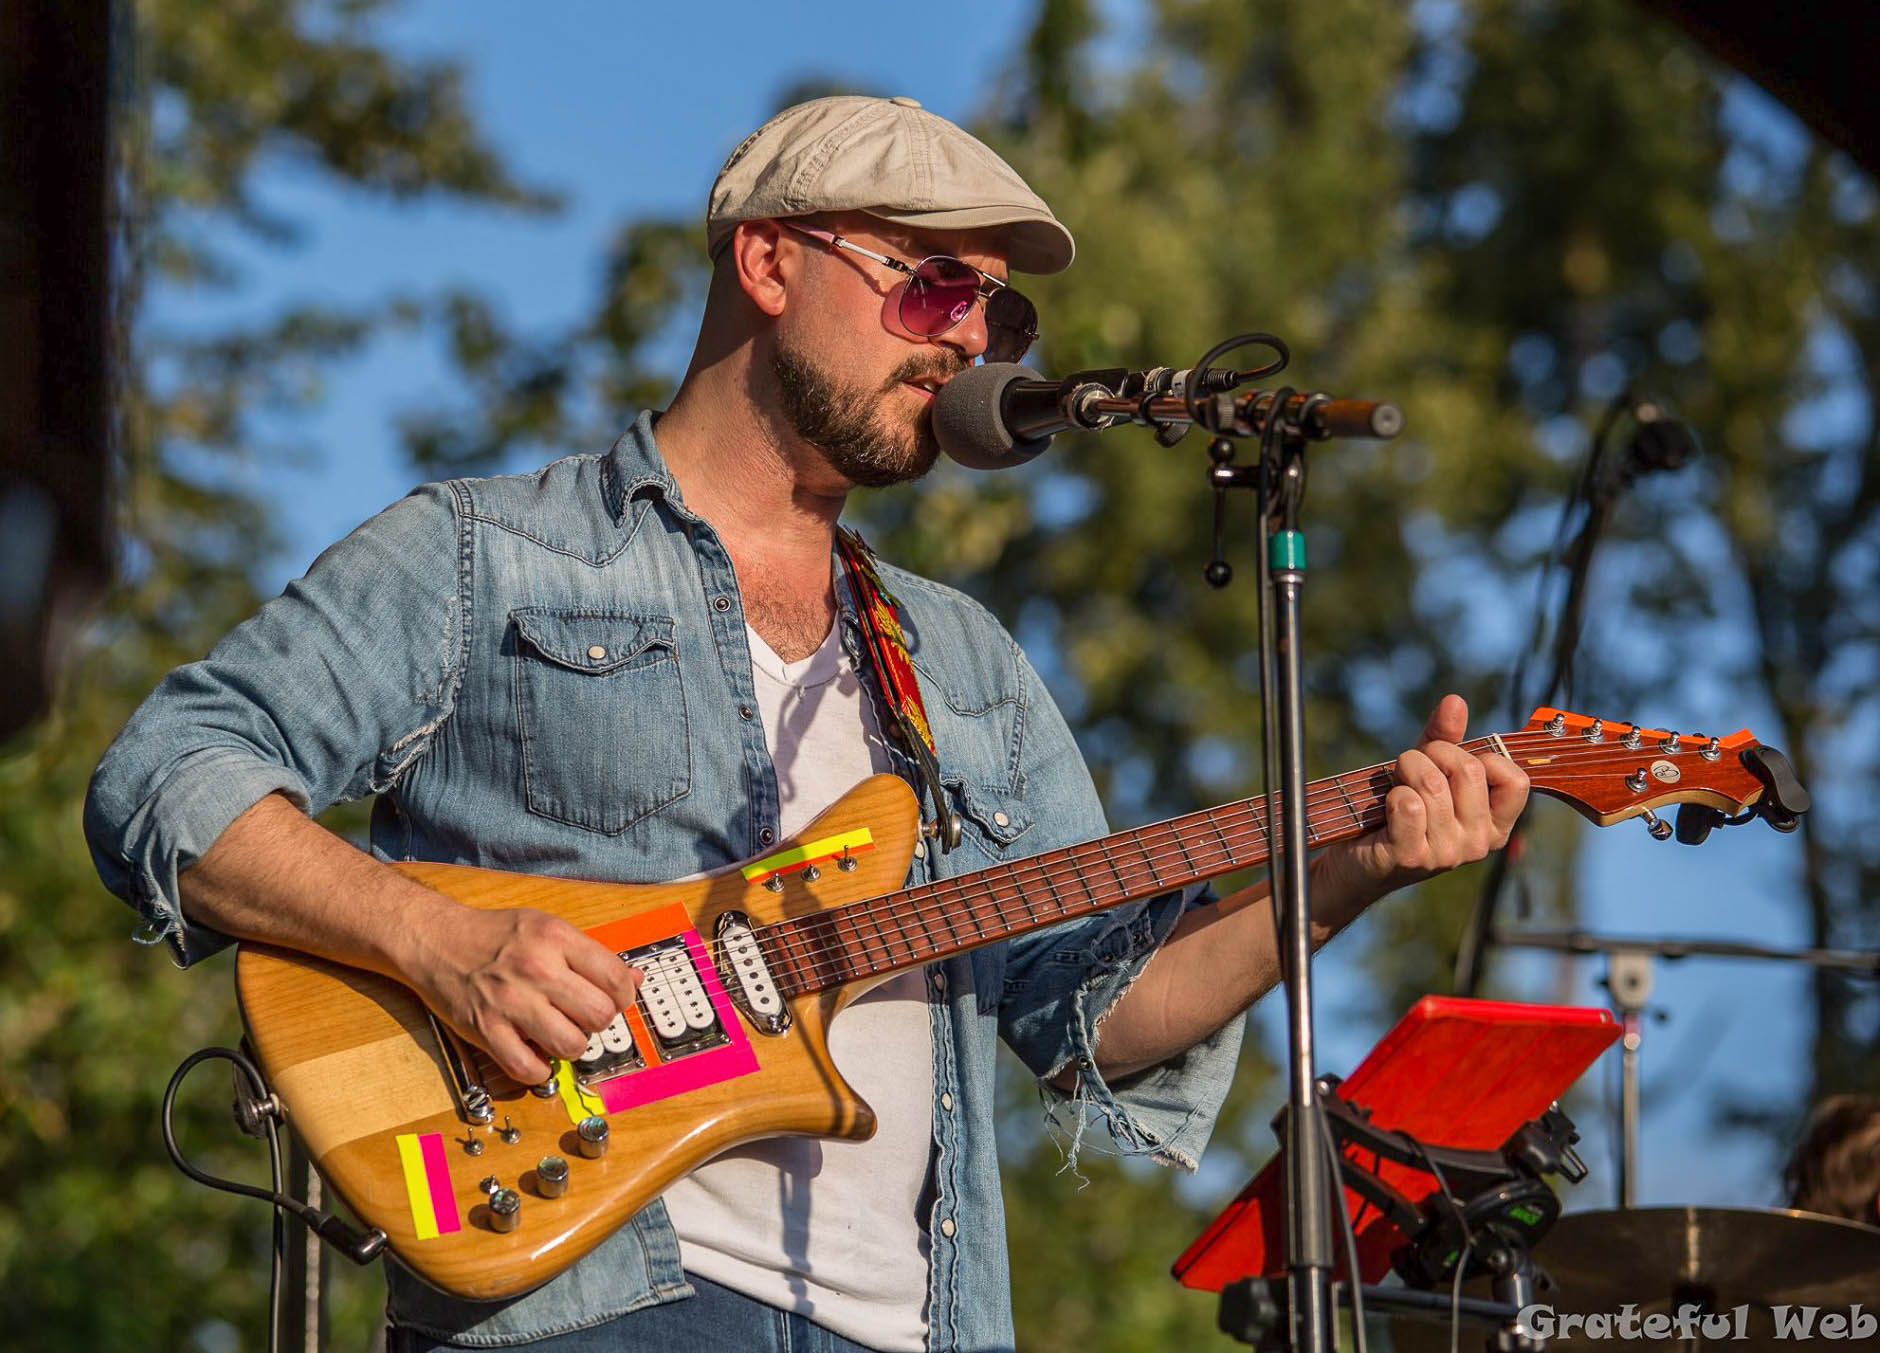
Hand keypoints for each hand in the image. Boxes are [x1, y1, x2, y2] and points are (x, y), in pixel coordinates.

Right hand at [401, 905, 641, 1085]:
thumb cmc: (496, 935)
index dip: (623, 997)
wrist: (437, 940)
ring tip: (559, 1033)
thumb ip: (591, 955)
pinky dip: (539, 1070)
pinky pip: (529, 1069)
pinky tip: (535, 1053)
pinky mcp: (487, 1030)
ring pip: (572, 1045)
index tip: (613, 1001)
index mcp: (556, 938)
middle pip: (600, 1015)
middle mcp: (537, 969)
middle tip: (582, 1017)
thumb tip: (634, 980)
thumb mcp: (548, 928)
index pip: (616, 979)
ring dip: (572, 1046)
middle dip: (598, 1022)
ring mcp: (510, 1002)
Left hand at [1317, 694, 1527, 907]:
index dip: (1480, 757)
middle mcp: (1479, 843)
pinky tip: (1387, 809)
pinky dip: (1391, 795)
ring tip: (1396, 785)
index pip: (1516, 780)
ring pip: (1433, 784)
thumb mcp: (1427, 769)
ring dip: (1404, 772)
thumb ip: (1445, 738)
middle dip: (1431, 754)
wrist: (1358, 859)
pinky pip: (1409, 805)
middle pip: (1468, 771)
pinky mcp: (1413, 857)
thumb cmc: (1399, 810)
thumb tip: (1455, 702)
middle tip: (1411, 767)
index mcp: (1495, 824)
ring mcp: (1448, 854)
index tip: (1451, 762)